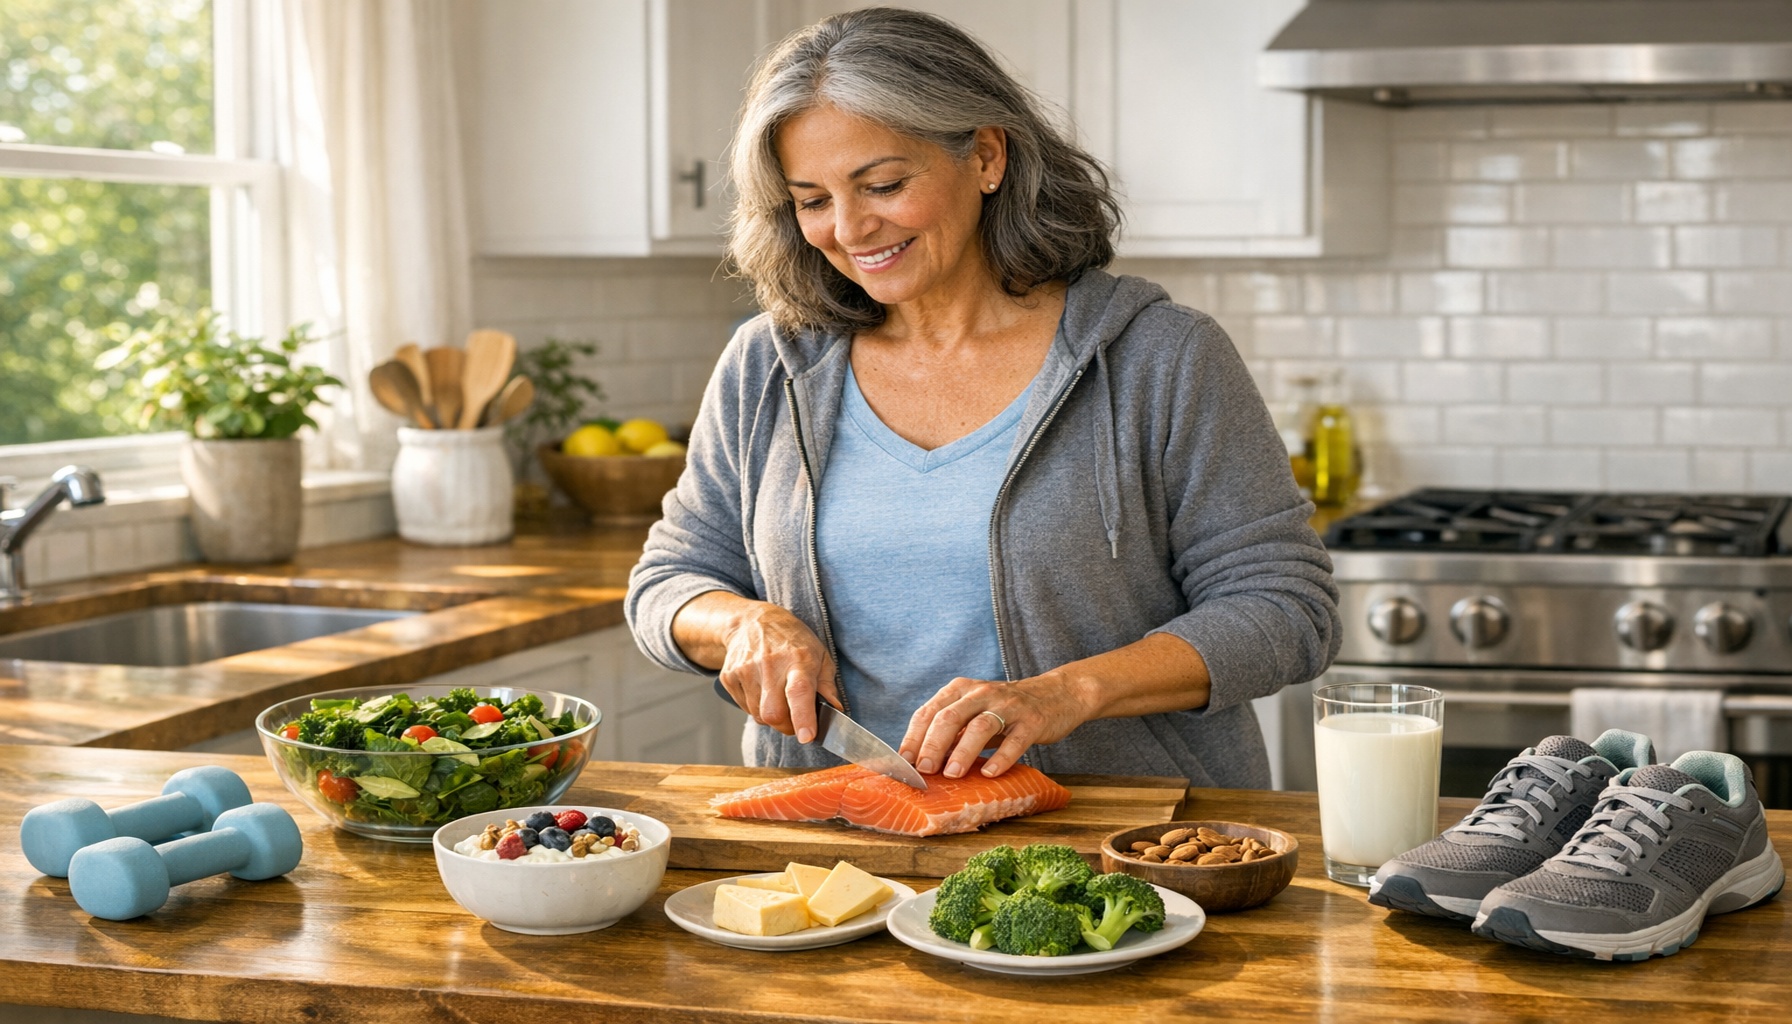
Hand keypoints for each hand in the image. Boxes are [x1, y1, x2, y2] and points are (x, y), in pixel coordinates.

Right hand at [716, 601, 839, 742]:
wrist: (751, 621)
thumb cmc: (791, 639)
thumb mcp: (819, 654)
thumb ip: (828, 685)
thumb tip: (836, 710)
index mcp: (798, 659)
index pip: (798, 691)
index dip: (802, 717)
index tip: (806, 736)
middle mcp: (770, 665)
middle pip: (773, 714)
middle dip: (787, 726)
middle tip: (795, 718)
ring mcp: (745, 670)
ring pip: (758, 716)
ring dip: (771, 716)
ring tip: (777, 695)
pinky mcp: (729, 677)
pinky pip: (744, 708)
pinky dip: (755, 707)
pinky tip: (761, 689)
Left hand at [897, 673, 1092, 778]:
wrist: (1056, 694)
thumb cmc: (1005, 710)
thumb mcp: (974, 712)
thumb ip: (951, 732)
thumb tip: (920, 761)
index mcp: (960, 690)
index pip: (929, 711)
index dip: (914, 737)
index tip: (904, 762)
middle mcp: (982, 693)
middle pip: (951, 716)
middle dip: (933, 744)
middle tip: (924, 769)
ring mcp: (1008, 706)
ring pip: (980, 726)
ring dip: (963, 751)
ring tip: (952, 774)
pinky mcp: (1032, 720)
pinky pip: (1014, 740)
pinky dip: (1001, 758)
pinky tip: (990, 773)